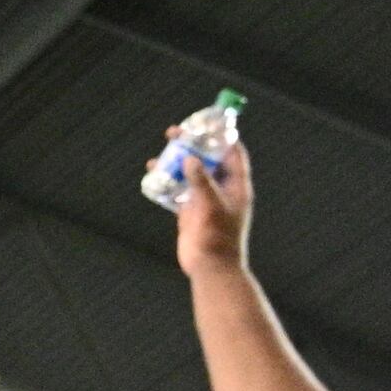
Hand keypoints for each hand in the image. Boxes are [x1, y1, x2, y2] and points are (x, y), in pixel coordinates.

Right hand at [168, 136, 256, 278]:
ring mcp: (204, 200)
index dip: (223, 137)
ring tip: (163, 149)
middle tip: (177, 132)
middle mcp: (221, 190)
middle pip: (208, 160)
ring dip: (177, 161)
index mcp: (236, 187)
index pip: (233, 154)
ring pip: (190, 173)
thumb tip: (190, 159)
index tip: (209, 123)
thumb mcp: (212, 205)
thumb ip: (201, 181)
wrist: (210, 267)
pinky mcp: (189, 212)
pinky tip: (154, 171)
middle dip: (193, 145)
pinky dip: (166, 180)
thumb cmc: (219, 237)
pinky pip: (177, 190)